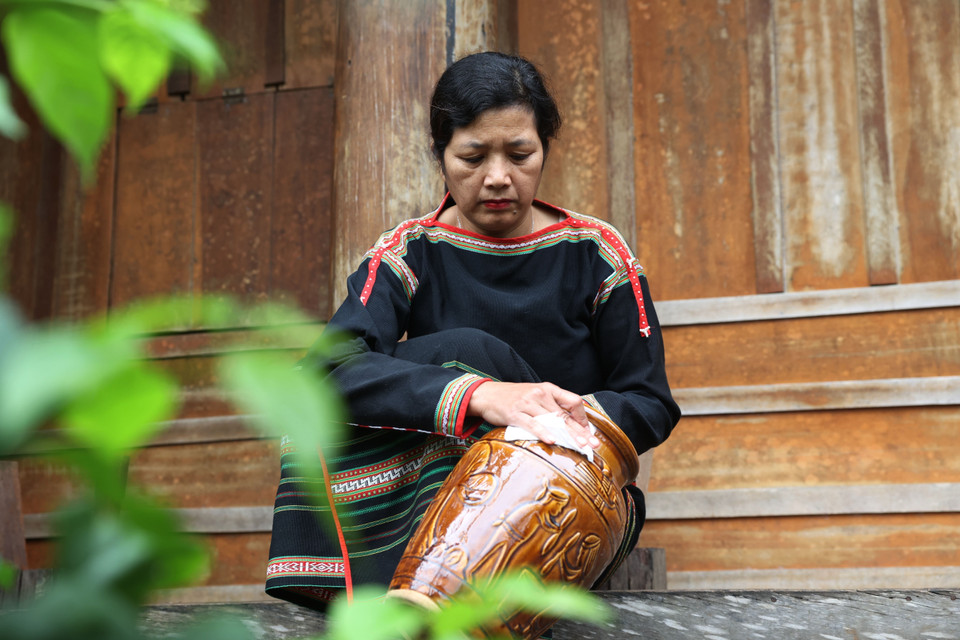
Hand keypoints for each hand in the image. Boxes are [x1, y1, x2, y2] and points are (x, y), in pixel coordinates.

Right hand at [467, 381, 599, 448]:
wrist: (486, 394)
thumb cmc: (513, 398)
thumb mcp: (535, 396)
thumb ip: (551, 406)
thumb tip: (570, 424)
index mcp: (548, 389)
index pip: (573, 401)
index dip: (583, 418)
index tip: (589, 433)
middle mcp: (540, 394)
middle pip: (565, 414)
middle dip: (581, 431)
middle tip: (592, 445)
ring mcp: (527, 403)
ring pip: (552, 420)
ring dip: (567, 435)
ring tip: (579, 446)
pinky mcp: (515, 413)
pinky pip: (532, 424)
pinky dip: (543, 432)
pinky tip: (552, 440)